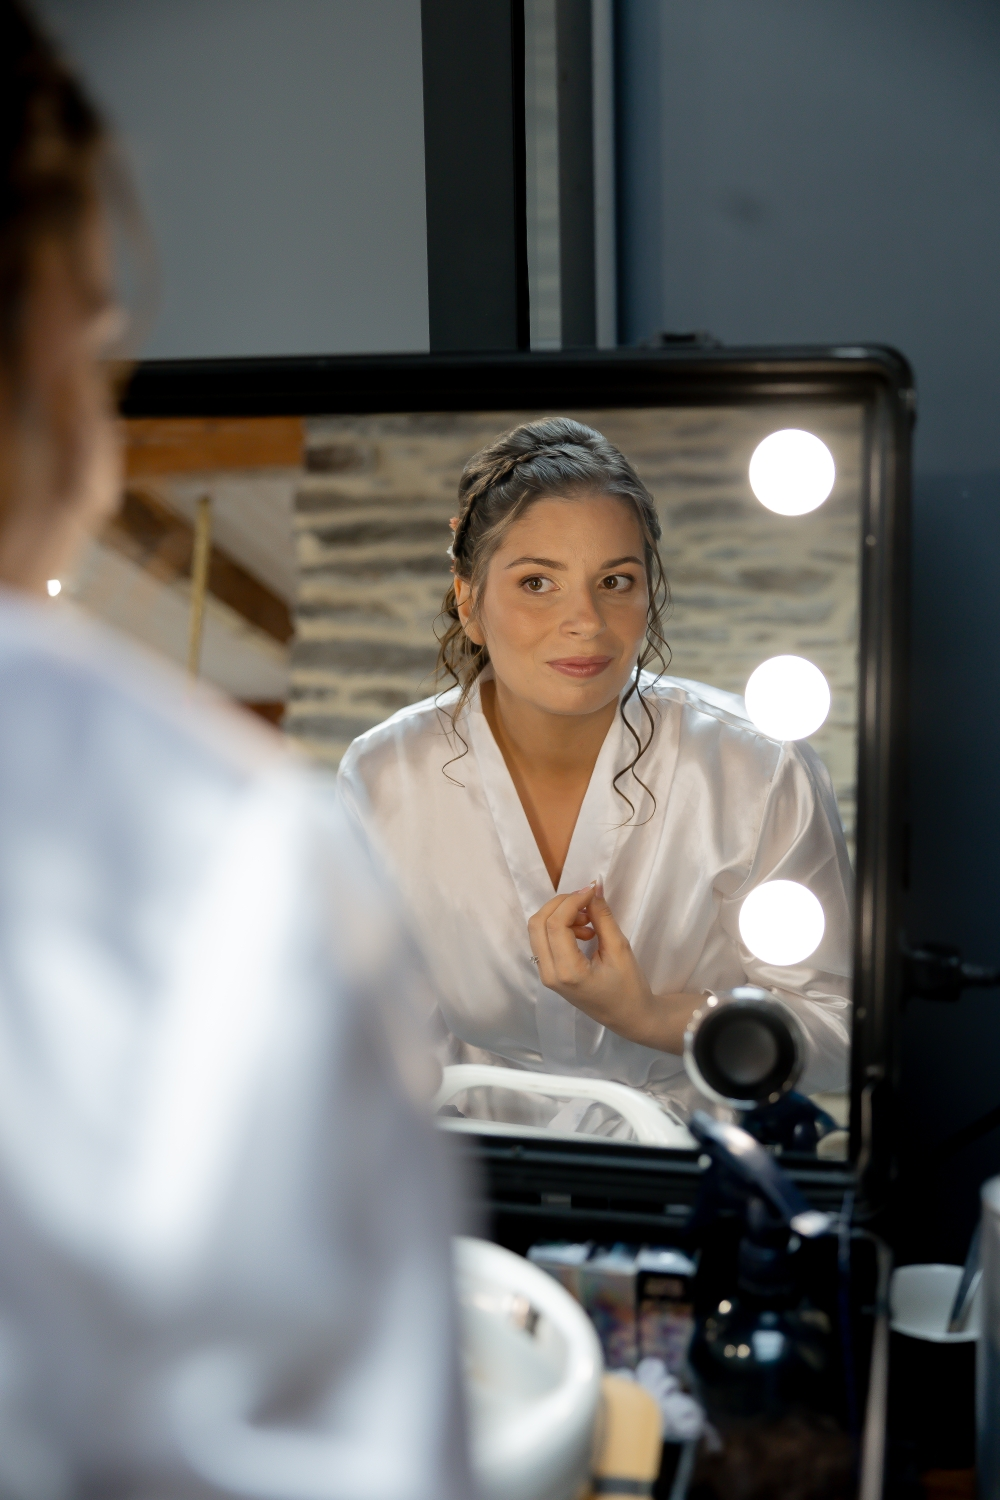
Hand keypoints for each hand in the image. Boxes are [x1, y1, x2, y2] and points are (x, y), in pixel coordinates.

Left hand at [527, 883, 702, 1053]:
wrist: (629, 1017)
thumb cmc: (629, 988)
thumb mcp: (620, 949)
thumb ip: (603, 917)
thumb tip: (593, 887)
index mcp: (568, 972)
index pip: (556, 923)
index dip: (572, 900)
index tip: (592, 891)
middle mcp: (549, 974)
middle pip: (538, 923)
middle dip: (561, 904)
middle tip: (587, 901)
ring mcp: (546, 974)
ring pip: (537, 930)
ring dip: (559, 915)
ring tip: (589, 922)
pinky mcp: (549, 973)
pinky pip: (544, 940)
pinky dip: (559, 927)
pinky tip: (584, 932)